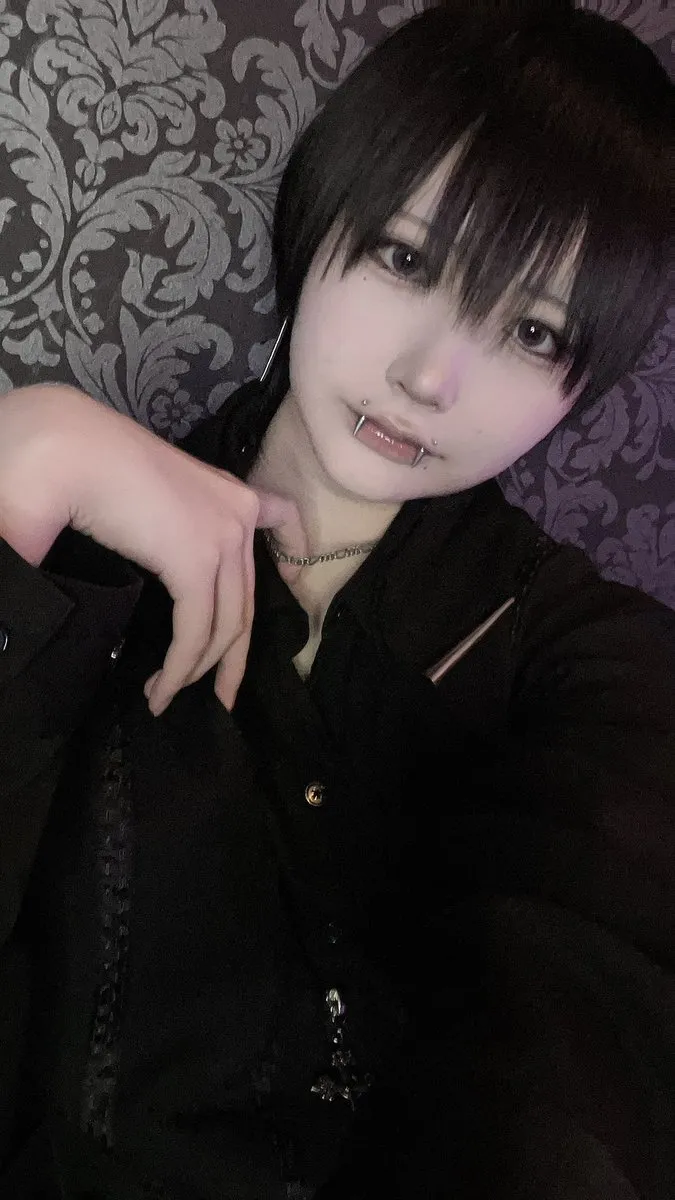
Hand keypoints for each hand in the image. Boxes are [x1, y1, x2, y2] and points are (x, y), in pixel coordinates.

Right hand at [0, 384, 304, 713]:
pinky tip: (161, 691)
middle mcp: (237, 514)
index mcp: (228, 493)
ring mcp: (223, 538)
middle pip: (246, 602)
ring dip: (196, 672)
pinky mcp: (197, 563)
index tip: (289, 588)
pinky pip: (197, 633)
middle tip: (222, 697)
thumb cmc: (90, 466)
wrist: (68, 447)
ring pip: (224, 628)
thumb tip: (165, 559)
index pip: (277, 527)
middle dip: (232, 658)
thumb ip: (174, 525)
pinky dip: (179, 670)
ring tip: (165, 698)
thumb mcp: (153, 493)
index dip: (284, 565)